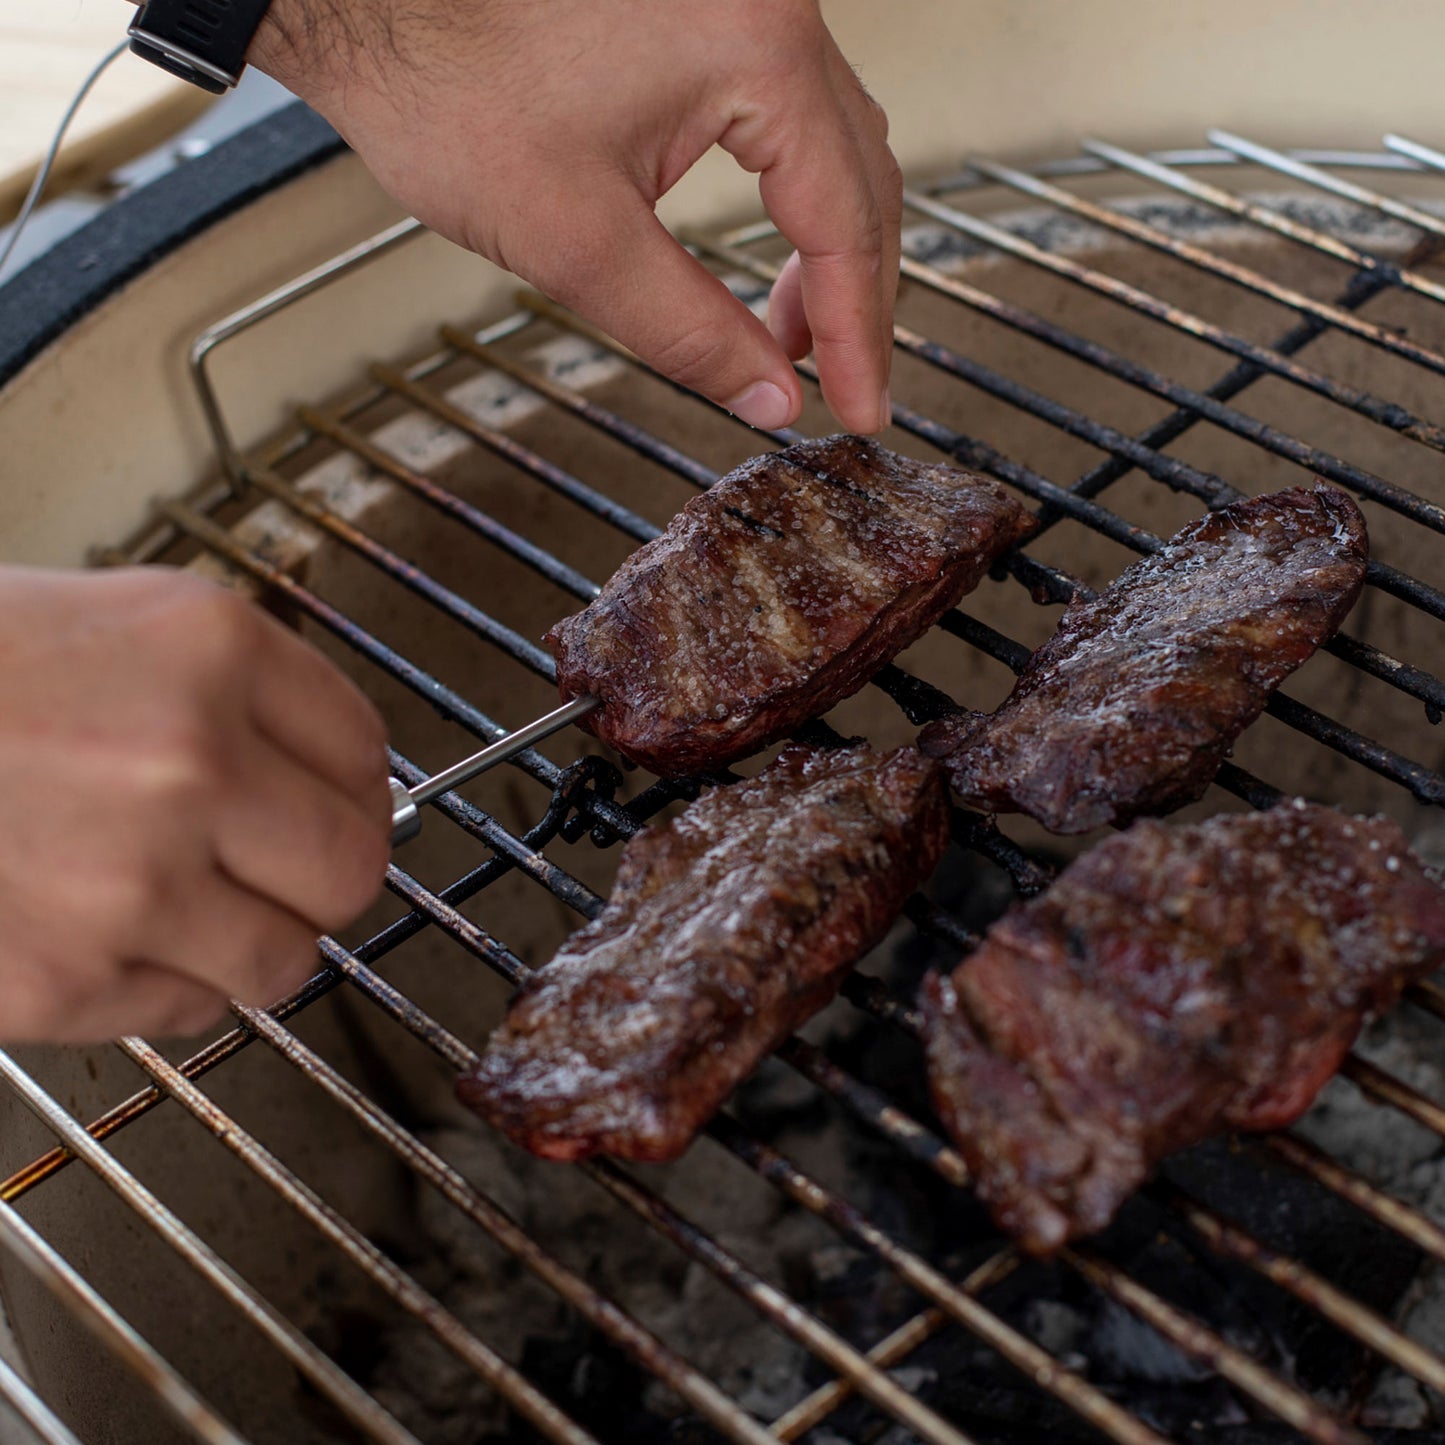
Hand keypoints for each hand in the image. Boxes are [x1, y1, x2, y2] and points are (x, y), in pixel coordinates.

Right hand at [0, 568, 390, 1041]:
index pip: (365, 751)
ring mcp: (129, 879)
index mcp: (208, 649)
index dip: (353, 785)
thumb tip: (332, 769)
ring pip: (285, 957)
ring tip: (188, 904)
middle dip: (325, 873)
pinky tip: (108, 932)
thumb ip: (235, 690)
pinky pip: (189, 1010)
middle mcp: (189, 761)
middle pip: (353, 866)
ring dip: (251, 938)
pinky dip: (167, 984)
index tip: (332, 799)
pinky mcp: (62, 977)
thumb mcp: (109, 620)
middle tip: (284, 867)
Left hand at [249, 0, 899, 434]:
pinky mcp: (708, 8)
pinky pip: (792, 109)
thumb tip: (770, 399)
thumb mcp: (578, 240)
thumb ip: (691, 331)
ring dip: (829, 244)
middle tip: (839, 383)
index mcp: (755, 52)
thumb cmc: (446, 86)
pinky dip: (796, 191)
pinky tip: (772, 250)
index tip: (862, 408)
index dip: (858, 334)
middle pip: (863, 176)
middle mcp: (768, 8)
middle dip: (853, 294)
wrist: (370, 3)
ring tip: (795, 337)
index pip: (845, 222)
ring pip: (837, 140)